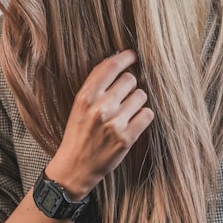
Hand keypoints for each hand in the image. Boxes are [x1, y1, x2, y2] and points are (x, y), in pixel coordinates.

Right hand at [45, 49, 154, 199]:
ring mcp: (114, 123)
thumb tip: (117, 59)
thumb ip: (96, 84)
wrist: (75, 166)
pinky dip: (143, 116)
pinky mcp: (127, 138)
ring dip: (137, 102)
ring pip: (141, 96)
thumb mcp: (79, 105)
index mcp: (85, 96)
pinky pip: (147, 114)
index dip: (126, 57)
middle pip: (130, 80)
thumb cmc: (78, 132)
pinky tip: (134, 122)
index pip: (111, 66)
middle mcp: (100, 107)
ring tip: (126, 113)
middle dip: (130, 86)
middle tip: (123, 98)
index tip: (133, 56)